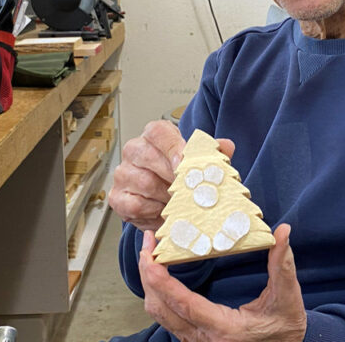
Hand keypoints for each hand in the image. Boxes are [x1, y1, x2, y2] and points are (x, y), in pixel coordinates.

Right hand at [110, 120, 234, 231]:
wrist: (168, 203)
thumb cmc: (182, 178)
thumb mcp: (200, 164)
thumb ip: (213, 154)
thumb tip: (226, 145)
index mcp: (154, 136)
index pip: (158, 132)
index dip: (171, 146)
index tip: (184, 162)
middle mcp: (134, 150)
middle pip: (147, 156)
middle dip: (171, 176)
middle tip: (188, 190)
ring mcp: (123, 173)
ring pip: (143, 182)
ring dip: (165, 196)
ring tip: (180, 204)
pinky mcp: (117, 197)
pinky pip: (134, 205)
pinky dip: (153, 212)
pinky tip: (164, 213)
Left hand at [138, 224, 305, 341]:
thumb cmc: (285, 327)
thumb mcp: (288, 298)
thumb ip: (283, 265)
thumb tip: (283, 232)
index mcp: (223, 329)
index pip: (183, 304)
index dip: (162, 281)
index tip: (151, 257)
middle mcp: (202, 339)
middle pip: (160, 308)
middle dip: (147, 275)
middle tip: (148, 244)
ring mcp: (195, 341)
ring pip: (158, 313)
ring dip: (151, 283)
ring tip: (151, 253)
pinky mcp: (193, 337)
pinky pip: (166, 316)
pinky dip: (158, 292)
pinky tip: (161, 272)